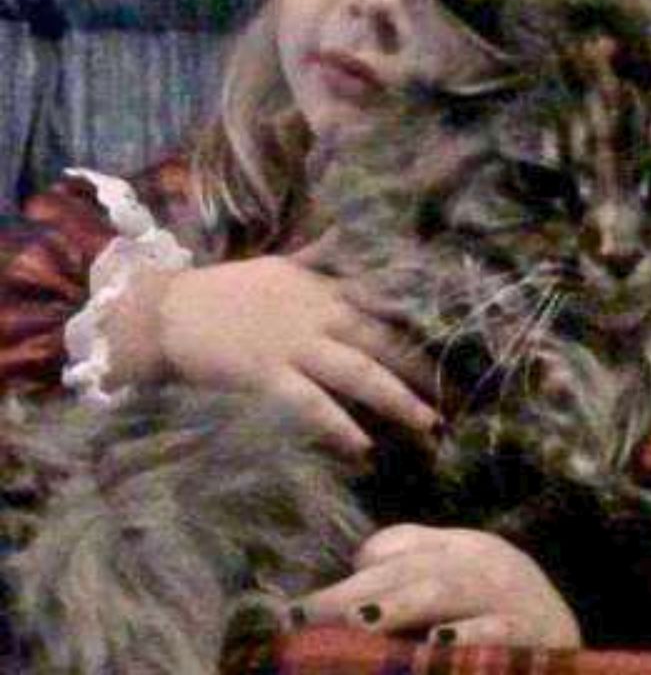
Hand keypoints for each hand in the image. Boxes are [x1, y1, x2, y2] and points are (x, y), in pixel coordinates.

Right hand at [105, 255, 440, 457]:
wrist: (168, 311)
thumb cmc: (228, 291)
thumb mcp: (281, 263)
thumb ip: (320, 256)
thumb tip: (347, 231)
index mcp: (323, 287)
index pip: (382, 305)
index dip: (418, 327)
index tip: (450, 346)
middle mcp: (318, 313)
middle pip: (381, 342)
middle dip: (419, 370)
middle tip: (452, 397)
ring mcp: (294, 345)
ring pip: (357, 373)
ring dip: (396, 400)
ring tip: (427, 425)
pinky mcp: (266, 374)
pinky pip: (310, 404)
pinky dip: (338, 426)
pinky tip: (363, 448)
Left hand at [294, 524, 580, 647]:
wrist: (571, 640)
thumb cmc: (501, 611)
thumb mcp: (460, 577)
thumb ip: (414, 560)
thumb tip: (360, 559)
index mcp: (461, 549)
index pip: (400, 552)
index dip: (350, 577)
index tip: (296, 612)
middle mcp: (483, 564)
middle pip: (412, 571)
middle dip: (359, 594)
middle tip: (307, 618)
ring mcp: (509, 596)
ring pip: (448, 592)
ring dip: (401, 606)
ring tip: (357, 623)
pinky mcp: (536, 635)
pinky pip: (500, 632)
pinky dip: (469, 637)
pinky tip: (437, 646)